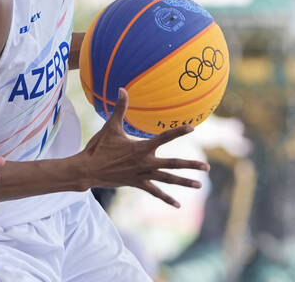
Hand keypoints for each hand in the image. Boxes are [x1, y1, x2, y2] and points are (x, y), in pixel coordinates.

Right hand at [74, 89, 209, 207]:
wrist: (88, 170)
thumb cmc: (99, 147)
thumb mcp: (110, 126)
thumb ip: (120, 108)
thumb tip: (122, 89)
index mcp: (141, 147)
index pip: (164, 138)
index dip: (178, 132)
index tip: (192, 128)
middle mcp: (145, 162)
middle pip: (172, 164)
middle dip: (190, 165)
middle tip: (206, 167)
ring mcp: (142, 175)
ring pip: (168, 179)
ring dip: (184, 182)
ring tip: (199, 185)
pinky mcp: (137, 184)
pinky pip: (155, 192)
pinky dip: (166, 198)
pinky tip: (177, 205)